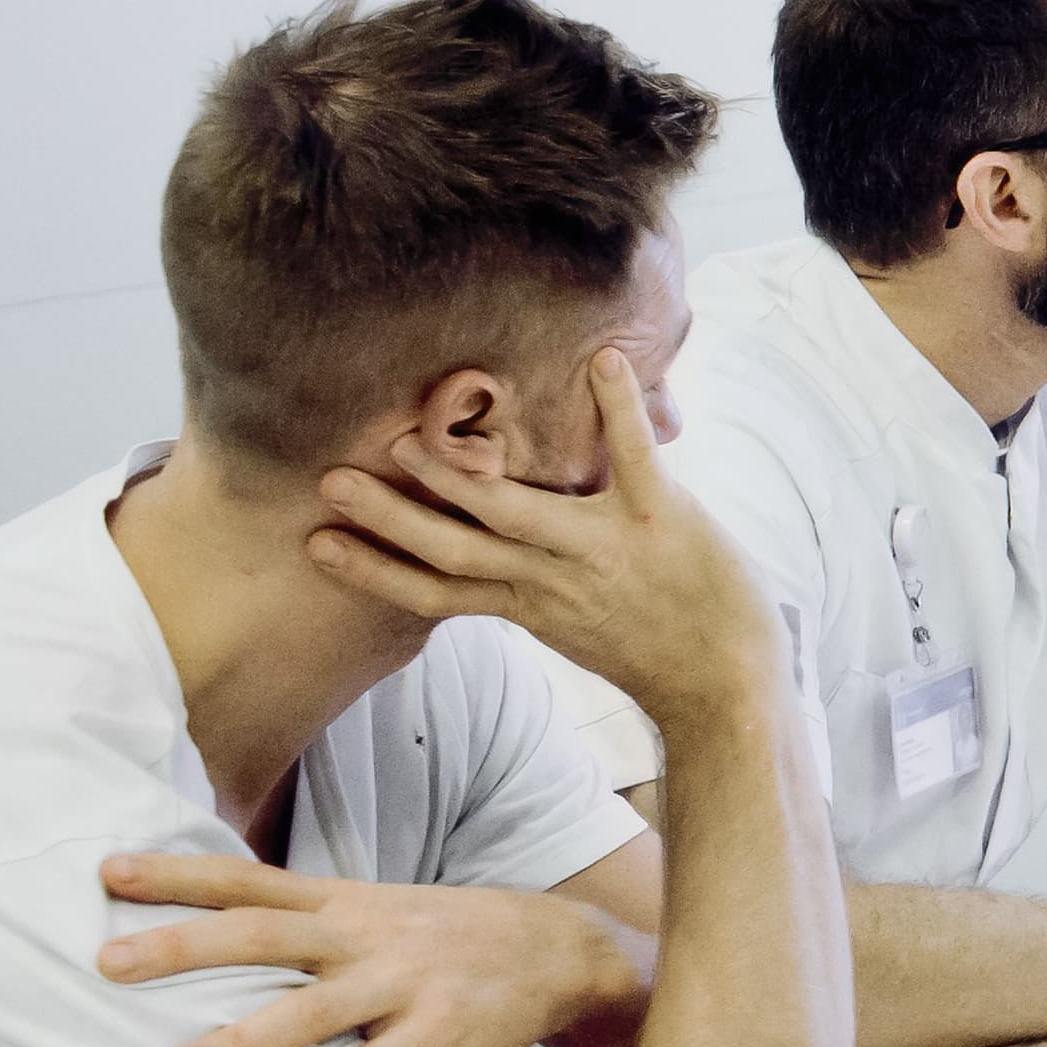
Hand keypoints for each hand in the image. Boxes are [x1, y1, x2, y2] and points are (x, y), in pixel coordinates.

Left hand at [96, 853, 642, 1046]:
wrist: (564, 950)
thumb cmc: (448, 939)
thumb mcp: (379, 911)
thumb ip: (306, 923)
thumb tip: (208, 938)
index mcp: (344, 902)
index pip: (248, 880)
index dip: (177, 875)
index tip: (105, 871)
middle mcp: (367, 935)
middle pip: (263, 932)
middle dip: (183, 946)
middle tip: (107, 962)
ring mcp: (407, 982)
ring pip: (314, 1008)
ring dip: (244, 1039)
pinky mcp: (443, 1032)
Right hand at [307, 351, 778, 722]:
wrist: (730, 685)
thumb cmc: (652, 652)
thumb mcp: (572, 629)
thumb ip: (525, 587)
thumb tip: (486, 552)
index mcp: (528, 607)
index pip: (435, 591)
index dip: (373, 570)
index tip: (315, 545)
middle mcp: (554, 580)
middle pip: (455, 548)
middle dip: (390, 517)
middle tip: (330, 480)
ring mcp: (604, 545)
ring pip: (514, 508)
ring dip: (458, 474)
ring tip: (409, 436)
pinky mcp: (662, 516)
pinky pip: (633, 455)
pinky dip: (619, 408)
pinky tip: (604, 361)